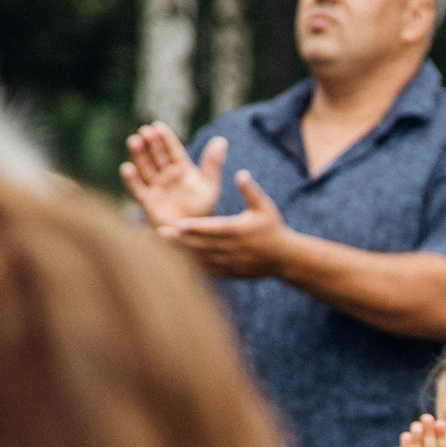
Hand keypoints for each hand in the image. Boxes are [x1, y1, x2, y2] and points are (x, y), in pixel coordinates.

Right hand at [120, 122, 225, 225]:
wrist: (193, 233)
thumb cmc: (202, 209)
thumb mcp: (209, 185)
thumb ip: (212, 163)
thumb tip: (221, 140)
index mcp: (181, 169)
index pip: (172, 150)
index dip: (165, 138)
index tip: (158, 126)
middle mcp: (166, 175)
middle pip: (156, 156)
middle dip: (150, 143)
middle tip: (145, 131)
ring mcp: (155, 187)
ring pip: (145, 167)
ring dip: (138, 155)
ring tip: (134, 141)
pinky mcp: (147, 200)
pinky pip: (137, 188)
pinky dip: (131, 179)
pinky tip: (127, 168)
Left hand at [154, 169, 293, 277]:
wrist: (285, 258)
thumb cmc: (273, 228)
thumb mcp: (264, 207)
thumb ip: (250, 191)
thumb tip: (240, 173)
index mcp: (239, 230)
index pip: (213, 229)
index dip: (194, 227)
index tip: (177, 223)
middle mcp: (233, 248)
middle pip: (203, 245)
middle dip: (181, 240)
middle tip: (160, 233)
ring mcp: (231, 263)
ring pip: (202, 259)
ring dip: (183, 254)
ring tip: (163, 247)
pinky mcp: (229, 273)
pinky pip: (207, 270)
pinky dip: (192, 266)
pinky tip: (176, 261)